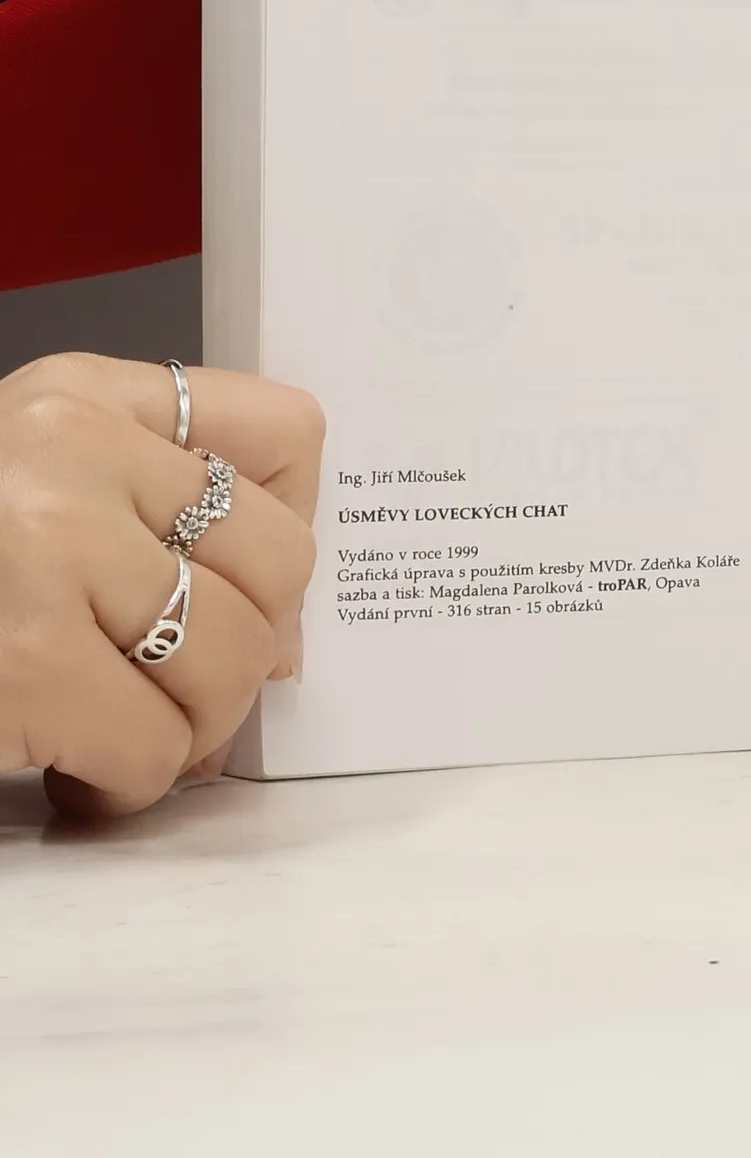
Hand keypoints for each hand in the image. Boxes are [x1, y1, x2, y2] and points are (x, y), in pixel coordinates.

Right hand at [0, 355, 323, 816]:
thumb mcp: (29, 491)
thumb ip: (152, 522)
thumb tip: (289, 643)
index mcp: (76, 397)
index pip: (288, 431)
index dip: (290, 527)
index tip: (248, 586)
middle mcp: (68, 451)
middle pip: (281, 561)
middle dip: (246, 651)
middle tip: (174, 689)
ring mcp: (43, 550)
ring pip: (237, 660)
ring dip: (188, 729)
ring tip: (117, 737)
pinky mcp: (22, 660)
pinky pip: (160, 745)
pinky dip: (128, 786)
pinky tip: (74, 778)